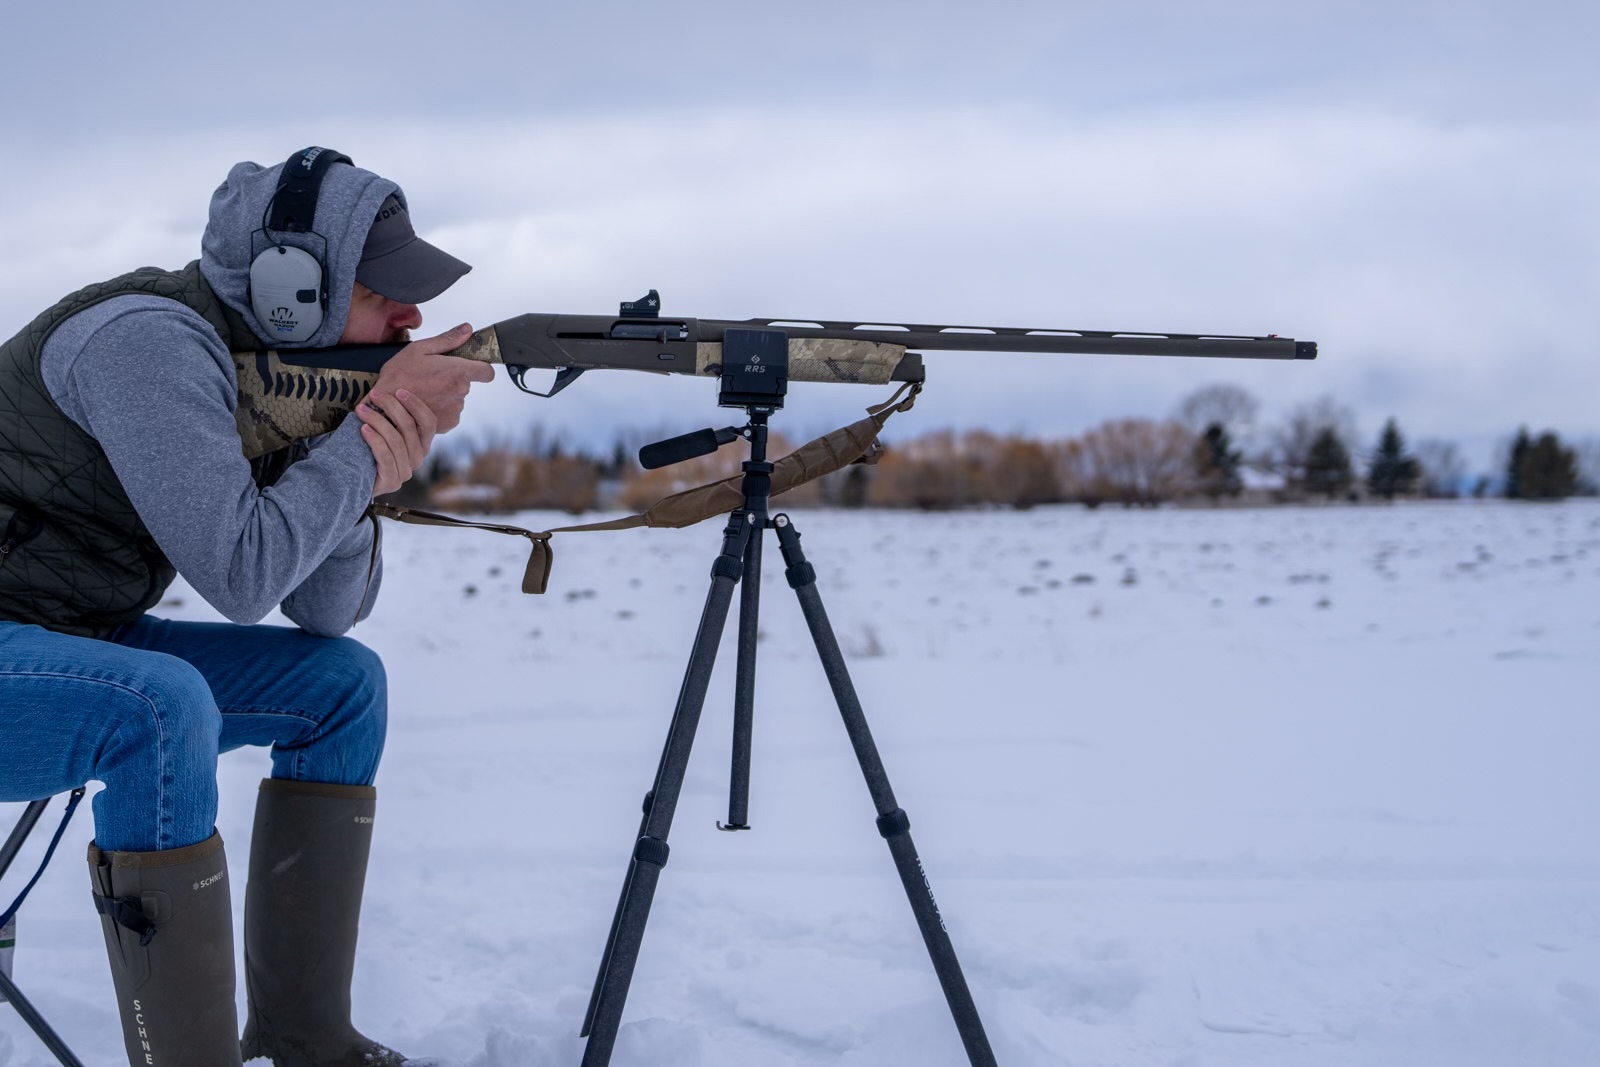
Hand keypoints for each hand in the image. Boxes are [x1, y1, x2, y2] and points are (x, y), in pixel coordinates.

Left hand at [357, 387, 436, 496]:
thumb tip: (389, 390)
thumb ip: (392, 417)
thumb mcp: (385, 430)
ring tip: (362, 410)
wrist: (354, 479)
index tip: (398, 391)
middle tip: (374, 395)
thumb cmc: (369, 448)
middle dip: (391, 407)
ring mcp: (406, 472)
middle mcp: (417, 458)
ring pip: (396, 440)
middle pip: (410, 428)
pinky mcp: (392, 481)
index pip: (428, 422)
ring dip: (378, 420)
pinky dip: (374, 440)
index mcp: (421, 445)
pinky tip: (363, 429)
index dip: (416, 405)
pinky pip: (385, 456)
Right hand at [370, 323, 493, 432]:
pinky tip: (424, 404)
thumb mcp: (420, 349)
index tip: (470, 366)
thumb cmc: (398, 376)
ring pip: (456, 399)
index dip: (480, 368)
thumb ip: (448, 339)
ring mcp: (455, 410)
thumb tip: (467, 329)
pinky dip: (439, 409)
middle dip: (453, 379)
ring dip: (445, 395)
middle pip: (466, 384)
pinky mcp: (447, 424)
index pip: (487, 372)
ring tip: (424, 391)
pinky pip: (449, 413)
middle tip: (431, 376)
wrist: (383, 407)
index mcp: (457, 372)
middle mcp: (460, 393)